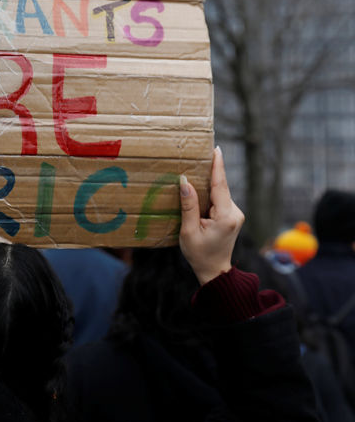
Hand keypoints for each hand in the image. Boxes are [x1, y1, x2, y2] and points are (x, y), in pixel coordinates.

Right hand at [179, 147, 244, 284]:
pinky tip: (199, 190)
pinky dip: (210, 194)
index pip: (220, 186)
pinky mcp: (233, 216)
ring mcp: (236, 214)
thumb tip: (185, 182)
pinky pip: (220, 200)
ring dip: (209, 184)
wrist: (214, 271)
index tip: (216, 150)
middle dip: (212, 171)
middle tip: (203, 152)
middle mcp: (235, 213)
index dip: (217, 167)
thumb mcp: (189, 231)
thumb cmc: (199, 254)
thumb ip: (188, 206)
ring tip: (196, 170)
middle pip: (221, 187)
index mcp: (225, 217)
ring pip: (220, 193)